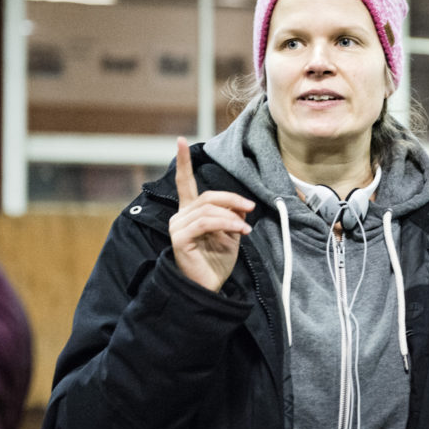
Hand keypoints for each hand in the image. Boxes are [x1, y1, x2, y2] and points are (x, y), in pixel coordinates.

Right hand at [168, 137, 253, 291]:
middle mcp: (180, 216)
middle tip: (250, 208)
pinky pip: (205, 222)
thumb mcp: (231, 233)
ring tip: (246, 227)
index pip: (185, 182)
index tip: (181, 141)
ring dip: (232, 216)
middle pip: (207, 196)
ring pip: (208, 209)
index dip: (182, 162)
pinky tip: (240, 231)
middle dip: (232, 199)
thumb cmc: (218, 261)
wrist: (210, 287)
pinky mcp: (179, 238)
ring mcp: (177, 227)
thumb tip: (241, 203)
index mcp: (190, 212)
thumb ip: (233, 215)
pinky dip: (226, 223)